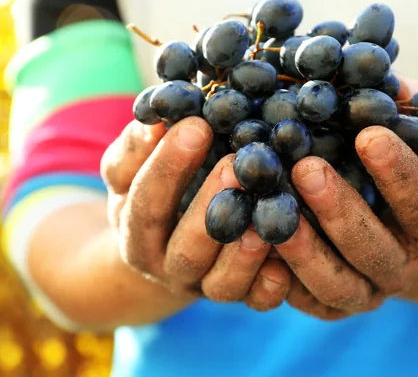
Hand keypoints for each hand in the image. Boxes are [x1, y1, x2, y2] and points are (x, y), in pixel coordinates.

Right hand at [100, 117, 291, 317]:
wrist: (164, 250)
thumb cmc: (151, 197)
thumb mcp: (130, 173)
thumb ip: (136, 149)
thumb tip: (155, 117)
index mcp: (138, 235)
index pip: (146, 204)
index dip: (168, 167)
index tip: (197, 126)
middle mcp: (170, 267)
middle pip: (188, 249)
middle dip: (212, 208)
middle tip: (237, 165)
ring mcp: (206, 287)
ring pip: (224, 283)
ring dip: (246, 250)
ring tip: (269, 209)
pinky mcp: (240, 297)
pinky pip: (258, 300)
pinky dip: (273, 283)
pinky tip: (287, 258)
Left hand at [277, 77, 417, 319]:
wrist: (393, 238)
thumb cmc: (400, 178)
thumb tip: (399, 82)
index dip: (398, 172)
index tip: (369, 134)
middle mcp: (399, 268)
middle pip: (373, 249)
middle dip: (340, 210)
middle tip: (306, 168)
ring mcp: (363, 293)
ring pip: (333, 283)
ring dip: (303, 249)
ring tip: (270, 209)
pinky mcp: (327, 306)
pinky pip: (300, 298)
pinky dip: (276, 275)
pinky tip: (251, 238)